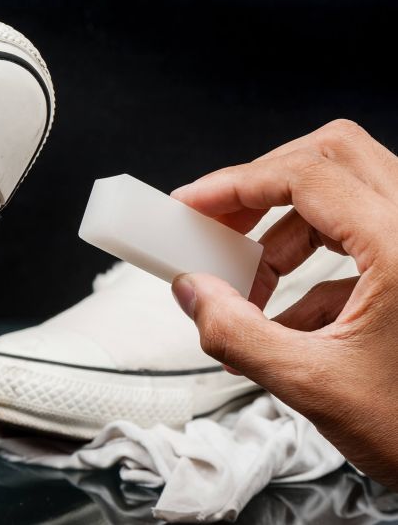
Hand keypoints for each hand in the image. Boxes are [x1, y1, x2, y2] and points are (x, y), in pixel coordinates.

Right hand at [171, 119, 397, 488]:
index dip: (237, 182)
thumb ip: (238, 334)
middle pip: (329, 159)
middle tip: (219, 221)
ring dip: (282, 231)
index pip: (307, 176)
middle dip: (262, 187)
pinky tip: (283, 316)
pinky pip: (353, 238)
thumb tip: (193, 293)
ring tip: (248, 280)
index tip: (195, 202)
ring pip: (340, 194)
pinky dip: (308, 265)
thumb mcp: (317, 386)